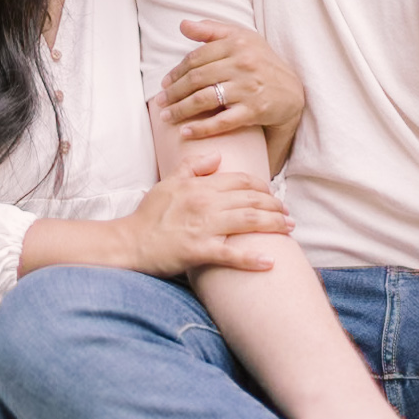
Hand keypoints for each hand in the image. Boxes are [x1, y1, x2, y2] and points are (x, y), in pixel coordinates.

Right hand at [118, 155, 292, 277]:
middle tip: (288, 214)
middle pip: (250, 200)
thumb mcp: (168, 183)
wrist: (129, 243)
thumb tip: (217, 155)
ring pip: (248, 221)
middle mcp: (204, 202)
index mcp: (198, 185)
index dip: (262, 187)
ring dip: (274, 225)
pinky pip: (231, 254)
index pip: (240, 181)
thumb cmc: (148, 215)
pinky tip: (270, 262)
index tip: (272, 195)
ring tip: (289, 230)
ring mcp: (203, 227)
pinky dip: (252, 259)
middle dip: (275, 206)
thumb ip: (192, 166)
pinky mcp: (199, 251)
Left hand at [161, 18, 305, 170]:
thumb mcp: (243, 38)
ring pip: (205, 99)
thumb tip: (183, 25)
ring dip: (181, 110)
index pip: (196, 58)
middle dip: (174, 92)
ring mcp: (248, 88)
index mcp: (237, 43)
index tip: (165, 83)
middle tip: (160, 102)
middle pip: (197, 78)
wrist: (293, 91)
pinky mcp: (254, 110)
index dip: (177, 72)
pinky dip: (201, 128)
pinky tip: (185, 132)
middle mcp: (242, 63)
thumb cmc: (263, 62)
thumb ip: (212, 30)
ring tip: (166, 117)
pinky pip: (222, 121)